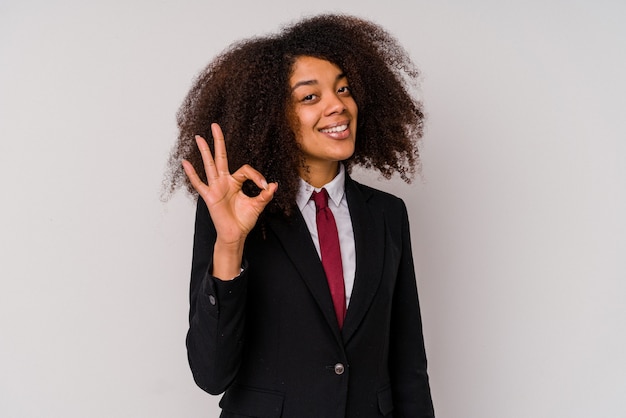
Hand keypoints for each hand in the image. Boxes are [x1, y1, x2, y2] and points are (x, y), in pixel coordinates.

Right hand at [182, 123, 277, 278]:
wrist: (236, 234)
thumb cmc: (244, 220)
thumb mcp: (258, 205)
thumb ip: (265, 195)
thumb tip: (274, 185)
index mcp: (236, 182)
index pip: (245, 169)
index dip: (256, 175)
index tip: (265, 186)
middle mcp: (224, 182)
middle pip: (221, 157)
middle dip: (219, 141)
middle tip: (215, 125)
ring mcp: (216, 188)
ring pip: (209, 165)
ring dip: (205, 151)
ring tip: (199, 137)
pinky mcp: (209, 197)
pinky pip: (199, 184)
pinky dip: (192, 174)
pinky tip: (186, 163)